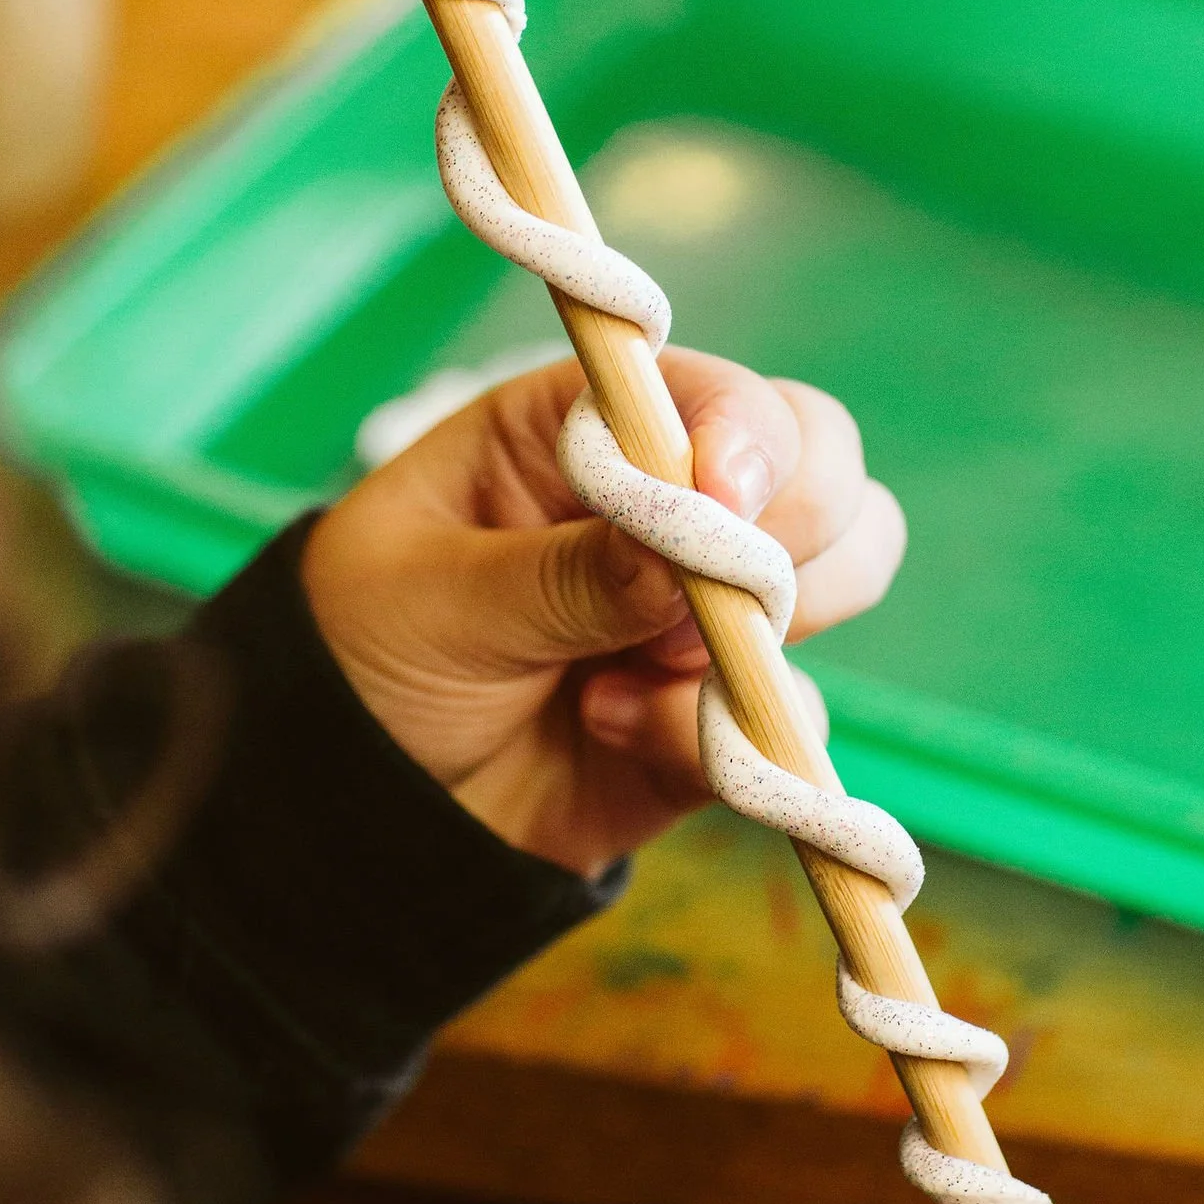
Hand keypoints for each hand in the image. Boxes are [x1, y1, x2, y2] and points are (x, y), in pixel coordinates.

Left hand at [301, 351, 905, 875]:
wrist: (361, 807)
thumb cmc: (368, 653)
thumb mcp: (435, 598)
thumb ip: (563, 573)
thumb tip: (691, 549)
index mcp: (591, 430)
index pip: (723, 396)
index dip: (748, 437)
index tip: (724, 499)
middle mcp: (672, 503)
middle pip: (823, 469)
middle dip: (785, 538)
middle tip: (686, 603)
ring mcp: (708, 606)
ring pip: (842, 579)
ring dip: (753, 640)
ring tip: (625, 674)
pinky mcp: (723, 710)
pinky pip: (793, 719)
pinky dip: (717, 737)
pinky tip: (609, 730)